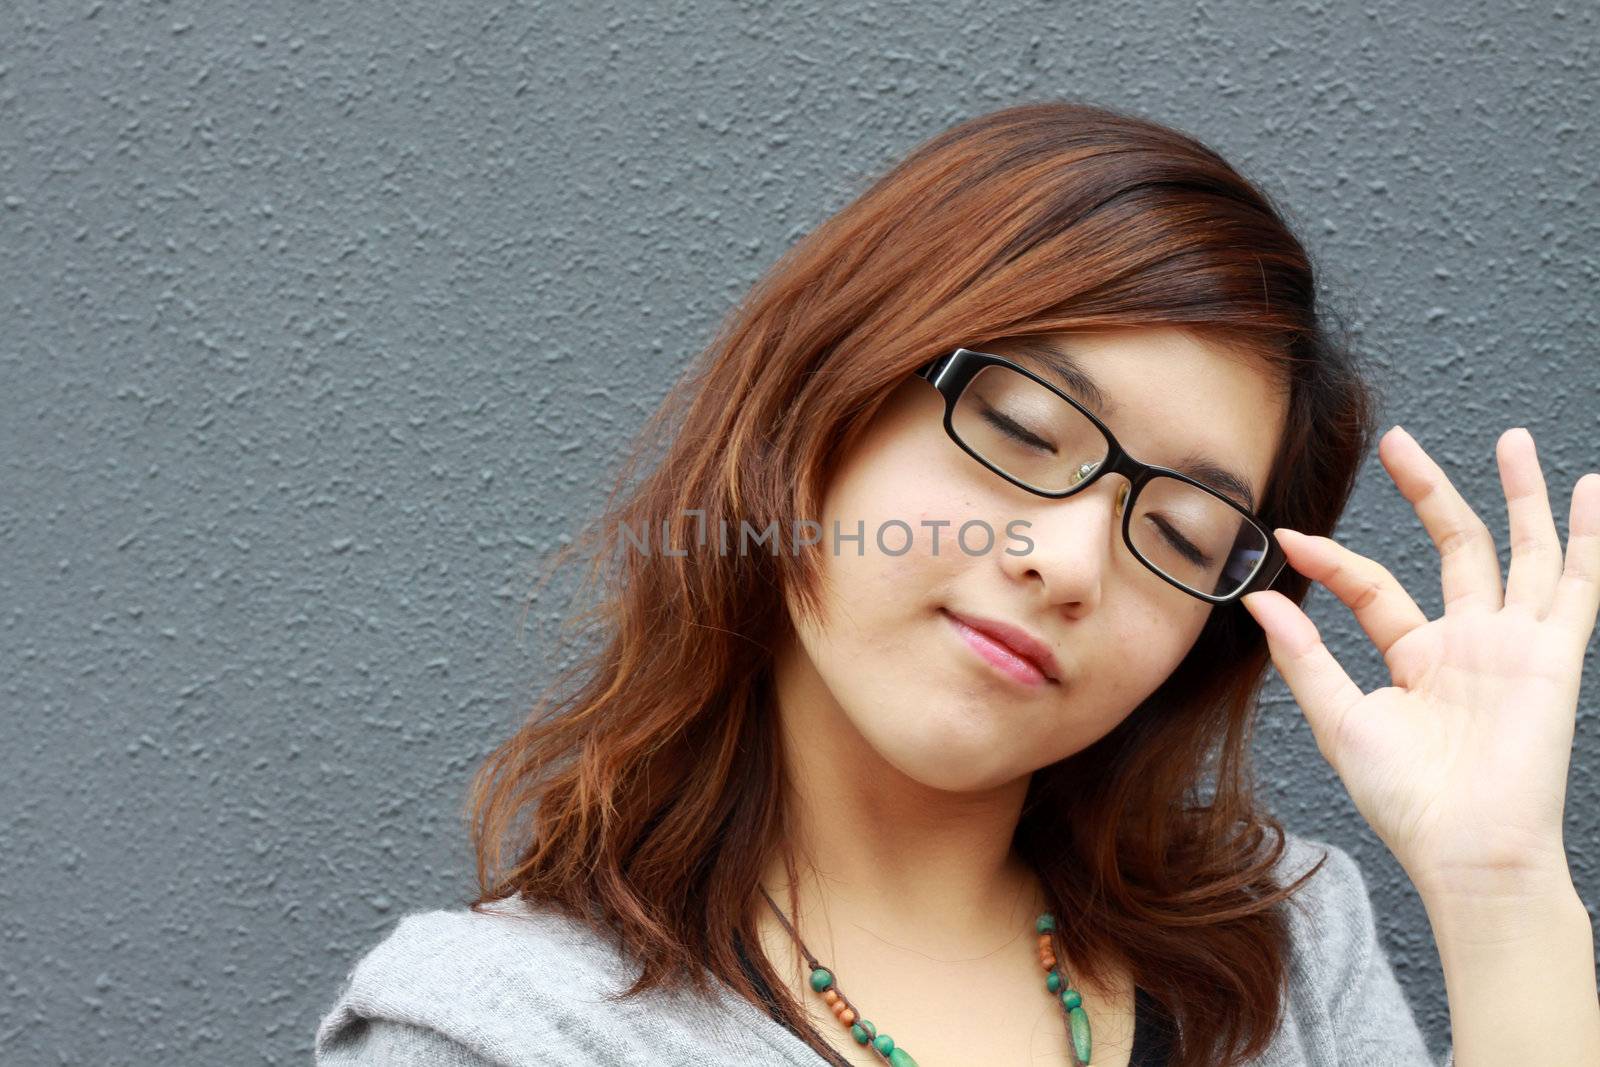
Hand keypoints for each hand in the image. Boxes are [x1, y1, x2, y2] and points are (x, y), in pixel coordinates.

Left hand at [1241, 425, 1599, 898]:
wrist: (1467, 849)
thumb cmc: (1407, 801)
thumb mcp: (1340, 719)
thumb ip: (1304, 657)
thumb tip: (1259, 600)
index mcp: (1415, 658)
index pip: (1373, 586)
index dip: (1332, 560)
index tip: (1288, 538)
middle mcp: (1467, 644)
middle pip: (1452, 548)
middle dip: (1429, 492)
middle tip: (1400, 442)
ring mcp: (1512, 645)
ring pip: (1520, 553)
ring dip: (1518, 497)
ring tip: (1513, 440)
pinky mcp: (1552, 655)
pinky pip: (1576, 586)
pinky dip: (1587, 537)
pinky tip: (1588, 490)